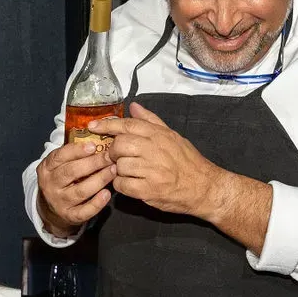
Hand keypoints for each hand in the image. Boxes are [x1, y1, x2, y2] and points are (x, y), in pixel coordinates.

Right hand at [37, 138, 115, 234]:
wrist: (52, 209)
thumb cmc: (62, 179)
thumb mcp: (60, 164)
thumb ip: (73, 152)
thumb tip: (97, 134)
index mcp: (47, 168)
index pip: (60, 156)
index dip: (76, 150)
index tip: (93, 145)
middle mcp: (51, 184)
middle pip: (71, 172)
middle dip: (92, 163)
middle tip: (110, 156)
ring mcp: (60, 201)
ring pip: (80, 191)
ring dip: (99, 180)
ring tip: (113, 171)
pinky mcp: (70, 216)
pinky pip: (84, 211)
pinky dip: (97, 203)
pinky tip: (107, 194)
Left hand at [97, 103, 221, 217]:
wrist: (204, 188)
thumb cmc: (188, 162)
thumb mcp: (173, 136)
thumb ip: (151, 120)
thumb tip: (132, 106)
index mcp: (159, 135)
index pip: (127, 125)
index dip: (107, 125)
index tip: (93, 127)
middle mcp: (155, 150)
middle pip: (119, 145)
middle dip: (113, 152)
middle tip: (118, 157)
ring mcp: (151, 170)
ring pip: (119, 166)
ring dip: (119, 170)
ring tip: (129, 172)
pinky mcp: (148, 190)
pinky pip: (122, 184)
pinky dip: (121, 185)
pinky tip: (131, 184)